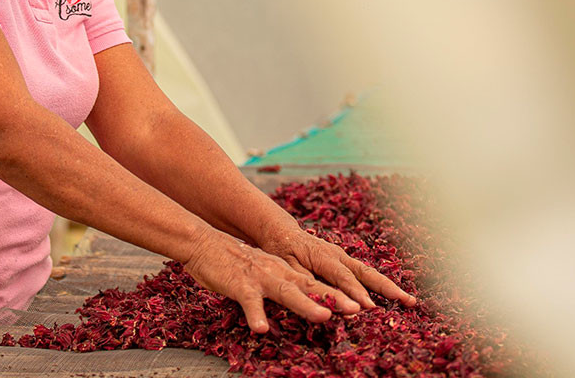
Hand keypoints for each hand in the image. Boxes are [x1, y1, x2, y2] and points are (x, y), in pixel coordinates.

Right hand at [183, 229, 361, 333]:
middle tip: (359, 309)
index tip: (368, 307)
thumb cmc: (238, 265)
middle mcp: (279, 272)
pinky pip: (249, 301)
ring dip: (305, 304)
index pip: (320, 284)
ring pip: (287, 291)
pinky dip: (256, 315)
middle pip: (312, 286)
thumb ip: (288, 287)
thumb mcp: (268, 275)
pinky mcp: (240, 284)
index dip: (344, 294)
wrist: (205, 245)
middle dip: (336, 298)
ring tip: (323, 316)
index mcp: (288, 272)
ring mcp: (260, 277)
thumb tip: (314, 304)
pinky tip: (261, 329)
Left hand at [258, 225, 416, 309]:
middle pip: (366, 273)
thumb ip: (303, 281)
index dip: (355, 292)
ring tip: (410, 301)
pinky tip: (394, 297)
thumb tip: (318, 297)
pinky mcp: (345, 262)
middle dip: (387, 288)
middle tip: (406, 302)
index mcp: (323, 256)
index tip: (367, 307)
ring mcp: (344, 257)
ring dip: (390, 287)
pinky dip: (381, 285)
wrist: (282, 232)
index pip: (342, 276)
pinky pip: (365, 274)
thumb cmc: (281, 250)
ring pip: (370, 273)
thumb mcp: (286, 267)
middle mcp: (338, 255)